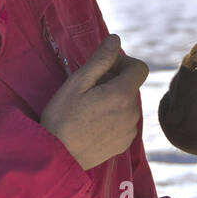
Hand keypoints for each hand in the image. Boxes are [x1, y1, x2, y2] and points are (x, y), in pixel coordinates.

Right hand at [40, 34, 148, 170]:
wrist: (56, 158)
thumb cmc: (62, 117)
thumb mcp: (77, 83)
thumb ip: (100, 60)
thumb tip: (116, 39)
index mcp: (122, 95)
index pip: (140, 68)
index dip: (123, 63)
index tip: (104, 70)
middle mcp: (132, 113)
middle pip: (131, 86)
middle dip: (115, 82)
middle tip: (88, 91)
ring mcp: (130, 131)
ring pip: (128, 105)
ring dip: (114, 101)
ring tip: (88, 110)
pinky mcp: (124, 144)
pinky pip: (125, 123)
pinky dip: (114, 119)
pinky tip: (92, 125)